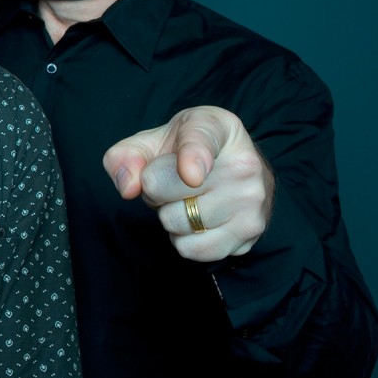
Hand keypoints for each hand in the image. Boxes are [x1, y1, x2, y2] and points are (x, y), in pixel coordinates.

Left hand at [103, 106, 272, 261]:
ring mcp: (252, 202)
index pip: (201, 141)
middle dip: (154, 188)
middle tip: (171, 180)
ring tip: (186, 198)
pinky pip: (191, 249)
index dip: (192, 157)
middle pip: (161, 188)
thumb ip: (126, 155)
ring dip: (168, 215)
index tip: (191, 173)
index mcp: (218, 127)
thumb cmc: (186, 151)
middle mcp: (244, 164)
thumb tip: (128, 188)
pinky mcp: (250, 233)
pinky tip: (196, 219)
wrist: (234, 168)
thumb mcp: (152, 139)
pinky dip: (183, 239)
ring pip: (175, 222)